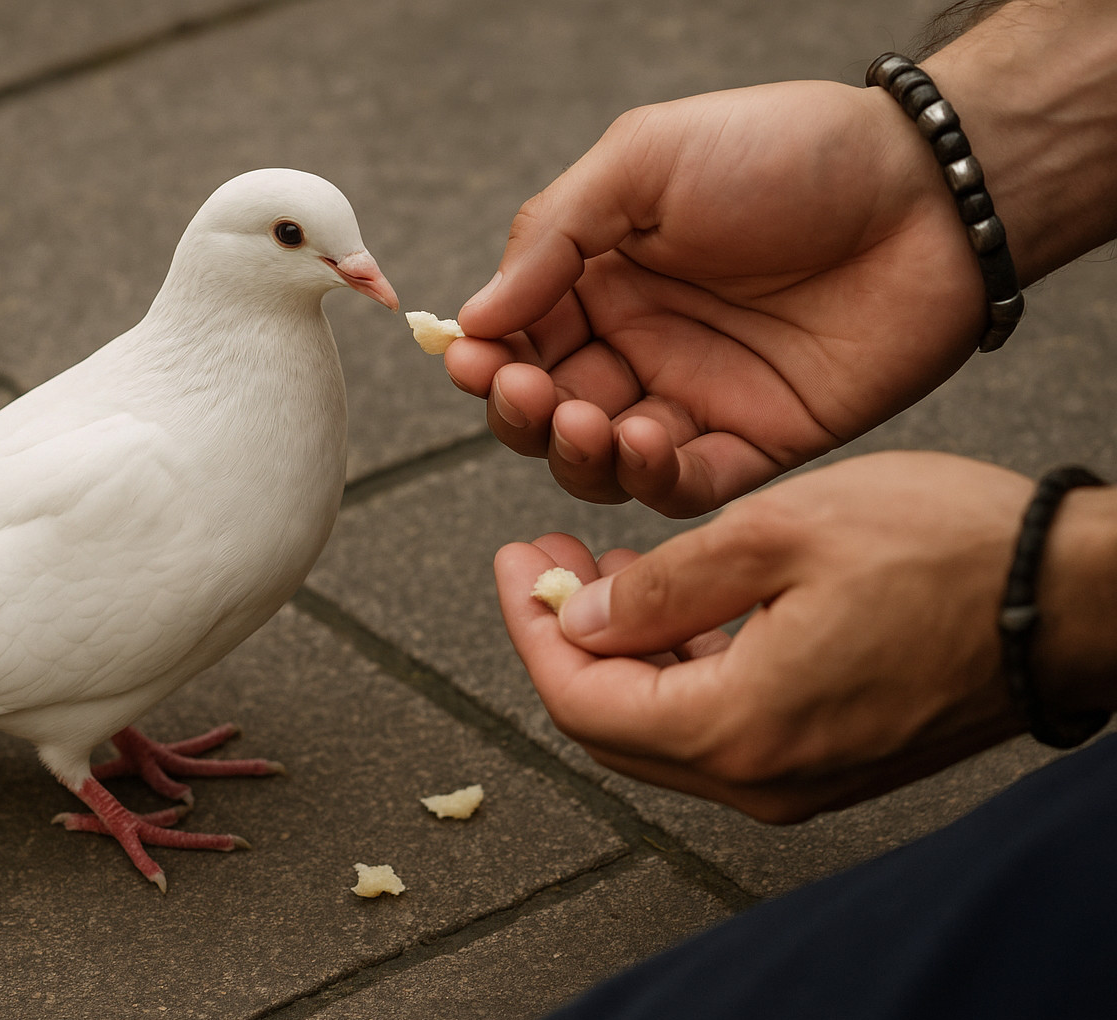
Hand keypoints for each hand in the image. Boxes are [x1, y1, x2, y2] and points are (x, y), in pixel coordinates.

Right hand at [450, 81, 985, 517]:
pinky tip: (644, 444)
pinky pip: (685, 486)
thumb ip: (552, 237)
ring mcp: (696, 396)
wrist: (928, 189)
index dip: (487, 358)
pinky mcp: (756, 441)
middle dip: (524, 413)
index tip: (472, 360)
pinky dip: (651, 480)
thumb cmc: (788, 152)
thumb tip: (472, 317)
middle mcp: (640, 342)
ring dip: (579, 454)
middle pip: (548, 411)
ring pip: (603, 462)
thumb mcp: (645, 162)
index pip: (519, 338)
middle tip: (531, 393)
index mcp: (603, 275)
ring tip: (590, 420)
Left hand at [495, 452, 1033, 822]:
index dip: (530, 627)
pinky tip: (681, 602)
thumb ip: (662, 588)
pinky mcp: (834, 759)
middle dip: (568, 639)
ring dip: (625, 650)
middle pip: (614, 723)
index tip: (514, 561)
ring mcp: (801, 779)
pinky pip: (724, 725)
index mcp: (736, 728)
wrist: (1079, 599)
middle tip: (548, 561)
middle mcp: (761, 778)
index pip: (579, 700)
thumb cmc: (947, 552)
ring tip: (606, 569)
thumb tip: (581, 623)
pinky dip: (684, 665)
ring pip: (667, 724)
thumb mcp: (778, 533)